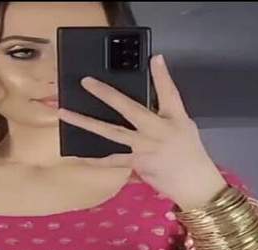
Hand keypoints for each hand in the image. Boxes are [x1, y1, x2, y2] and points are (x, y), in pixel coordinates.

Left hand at [57, 53, 226, 209]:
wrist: (193, 183)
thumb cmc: (189, 152)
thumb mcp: (184, 123)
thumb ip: (166, 103)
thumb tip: (151, 82)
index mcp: (170, 118)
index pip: (167, 92)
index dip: (160, 74)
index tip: (152, 58)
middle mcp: (154, 131)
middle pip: (127, 108)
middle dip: (106, 94)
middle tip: (86, 81)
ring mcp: (142, 148)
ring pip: (111, 133)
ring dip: (86, 123)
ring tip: (65, 113)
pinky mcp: (136, 164)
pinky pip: (111, 160)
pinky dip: (95, 159)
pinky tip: (77, 154)